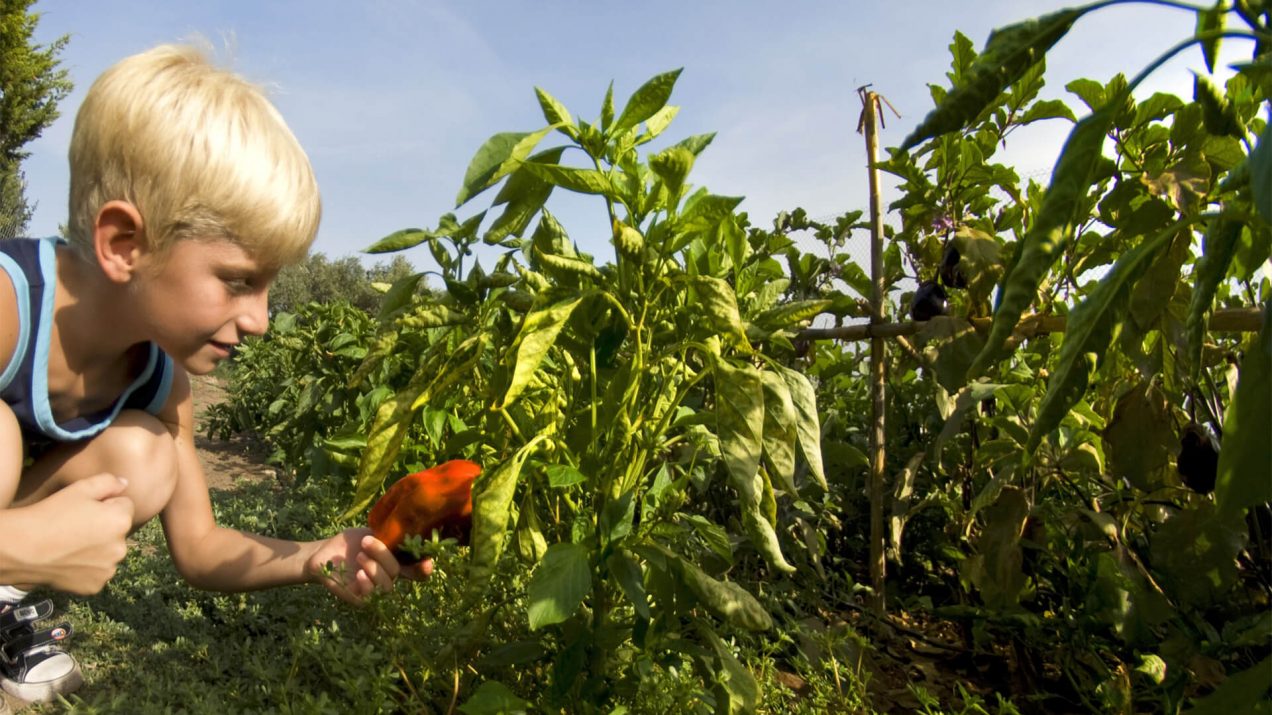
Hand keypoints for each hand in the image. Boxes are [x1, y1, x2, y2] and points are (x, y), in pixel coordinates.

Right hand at [0, 474, 133, 594]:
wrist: (21, 549)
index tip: (85, 510)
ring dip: (98, 550)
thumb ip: (108, 482)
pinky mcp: (95, 586)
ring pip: (109, 553)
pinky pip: (97, 572)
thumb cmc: (50, 515)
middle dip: (104, 528)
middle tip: (76, 528)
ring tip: (71, 546)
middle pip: (118, 531)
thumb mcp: (79, 488)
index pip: (125, 506)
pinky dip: (87, 568)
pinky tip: (69, 561)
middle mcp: (121, 547)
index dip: (105, 504)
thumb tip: (125, 484)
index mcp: (121, 521)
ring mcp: (108, 569)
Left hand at [306, 528, 433, 605]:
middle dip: (383, 555)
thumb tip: (407, 532)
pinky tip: (359, 574)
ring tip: (359, 557)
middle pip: (398, 572)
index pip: (417, 571)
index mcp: (395, 561)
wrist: (323, 554)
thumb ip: (389, 537)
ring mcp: (375, 590)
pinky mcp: (360, 599)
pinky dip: (367, 585)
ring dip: (374, 569)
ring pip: (386, 586)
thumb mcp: (371, 534)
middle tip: (365, 542)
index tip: (427, 562)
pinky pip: (371, 597)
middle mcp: (388, 577)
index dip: (425, 569)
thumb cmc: (349, 543)